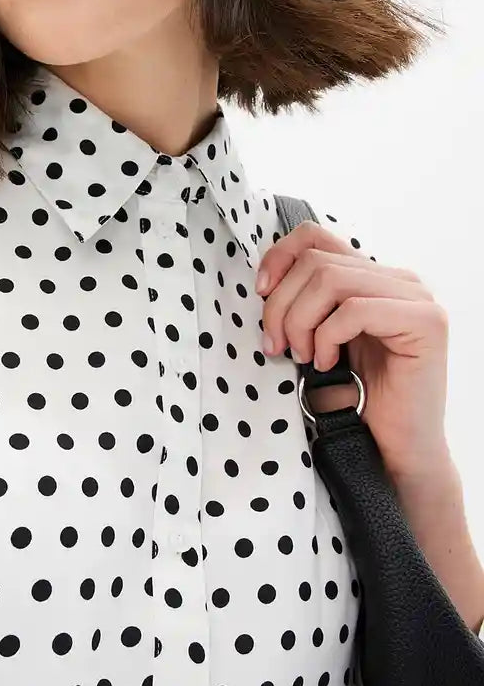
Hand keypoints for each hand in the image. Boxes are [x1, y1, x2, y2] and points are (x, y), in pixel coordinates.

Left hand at [256, 219, 450, 484]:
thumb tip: (265, 280)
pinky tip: (328, 364)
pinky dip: (327, 337)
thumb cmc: (354, 398)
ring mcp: (417, 298)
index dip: (279, 257)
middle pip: (316, 261)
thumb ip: (306, 302)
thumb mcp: (318, 338)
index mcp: (372, 277)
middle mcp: (399, 279)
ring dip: (301, 321)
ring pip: (331, 280)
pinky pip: (354, 310)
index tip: (260, 293)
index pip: (316, 236)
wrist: (392, 449)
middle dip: (282, 304)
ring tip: (301, 356)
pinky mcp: (426, 322)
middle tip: (276, 346)